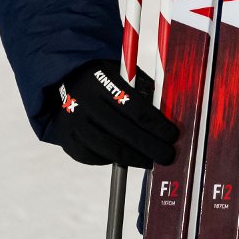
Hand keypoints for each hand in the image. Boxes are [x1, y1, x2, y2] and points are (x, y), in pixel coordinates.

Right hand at [51, 61, 177, 167]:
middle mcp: (85, 102)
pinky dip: (110, 160)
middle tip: (167, 156)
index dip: (157, 126)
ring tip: (150, 162)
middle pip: (122, 131)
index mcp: (103, 81)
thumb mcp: (125, 76)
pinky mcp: (65, 138)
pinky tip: (126, 160)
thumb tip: (167, 122)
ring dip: (133, 158)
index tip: (173, 136)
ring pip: (106, 147)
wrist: (65, 81)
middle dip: (149, 147)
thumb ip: (143, 95)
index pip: (136, 108)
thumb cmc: (106, 81)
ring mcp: (72, 122)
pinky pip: (90, 156)